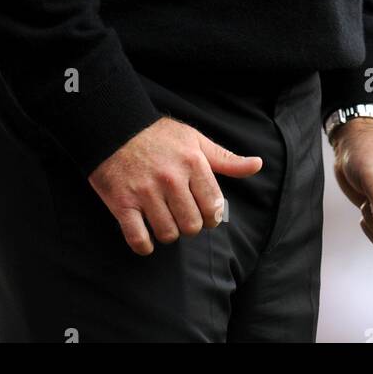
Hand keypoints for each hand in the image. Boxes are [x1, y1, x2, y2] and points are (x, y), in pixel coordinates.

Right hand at [88, 116, 262, 255]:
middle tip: (181, 215)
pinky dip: (144, 246)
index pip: (213, 207)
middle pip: (192, 226)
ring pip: (168, 235)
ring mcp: (146, 192)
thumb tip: (257, 165)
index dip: (211, 216)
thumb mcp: (195, 140)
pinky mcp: (123, 203)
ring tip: (163, 220)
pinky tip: (146, 238)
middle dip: (189, 226)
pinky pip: (138, 239)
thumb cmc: (159, 136)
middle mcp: (171, 179)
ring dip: (168, 233)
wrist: (115, 127)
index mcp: (192, 163)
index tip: (203, 213)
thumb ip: (225, 158)